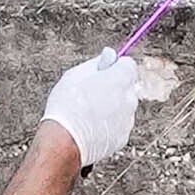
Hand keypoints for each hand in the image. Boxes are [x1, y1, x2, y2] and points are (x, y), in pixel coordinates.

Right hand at [39, 48, 174, 169]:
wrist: (64, 140)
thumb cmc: (67, 106)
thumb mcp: (75, 74)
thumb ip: (97, 63)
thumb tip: (110, 54)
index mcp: (120, 79)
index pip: (129, 65)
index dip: (115, 66)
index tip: (104, 70)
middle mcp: (129, 98)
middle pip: (127, 87)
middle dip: (114, 87)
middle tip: (90, 93)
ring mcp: (128, 120)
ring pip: (123, 108)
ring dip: (111, 107)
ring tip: (87, 113)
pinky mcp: (122, 138)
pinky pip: (118, 126)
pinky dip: (108, 125)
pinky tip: (90, 127)